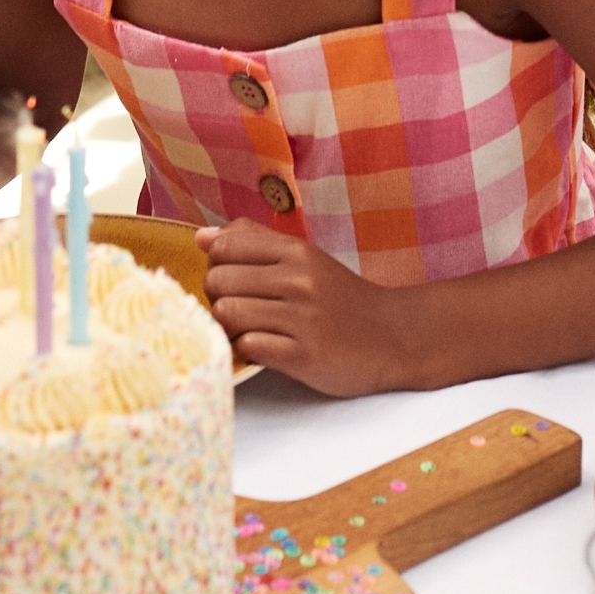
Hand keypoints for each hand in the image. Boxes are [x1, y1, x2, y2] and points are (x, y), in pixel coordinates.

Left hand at [200, 223, 423, 392]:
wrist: (392, 338)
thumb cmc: (339, 299)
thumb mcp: (305, 259)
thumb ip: (254, 242)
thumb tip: (202, 237)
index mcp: (296, 252)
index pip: (224, 247)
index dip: (216, 266)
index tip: (234, 282)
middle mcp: (300, 280)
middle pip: (218, 281)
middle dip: (218, 298)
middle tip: (240, 311)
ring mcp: (303, 318)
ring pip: (227, 314)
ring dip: (230, 327)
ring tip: (250, 331)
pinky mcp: (304, 355)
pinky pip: (249, 346)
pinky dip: (248, 350)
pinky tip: (265, 349)